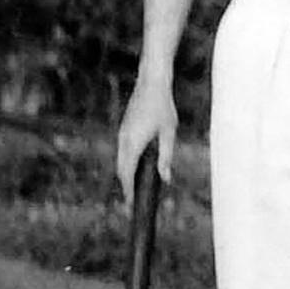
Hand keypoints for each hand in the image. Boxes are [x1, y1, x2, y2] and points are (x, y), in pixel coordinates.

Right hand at [116, 76, 176, 208]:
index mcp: (133, 143)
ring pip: (120, 160)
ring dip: (125, 174)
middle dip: (126, 186)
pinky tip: (135, 167)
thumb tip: (165, 178)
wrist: (151, 83)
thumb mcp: (168, 133)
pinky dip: (126, 162)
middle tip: (131, 203)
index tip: (130, 205)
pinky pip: (122, 150)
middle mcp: (123, 140)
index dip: (128, 191)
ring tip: (133, 188)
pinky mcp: (124, 127)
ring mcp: (122, 133)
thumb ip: (166, 157)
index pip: (127, 174)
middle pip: (121, 169)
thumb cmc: (163, 107)